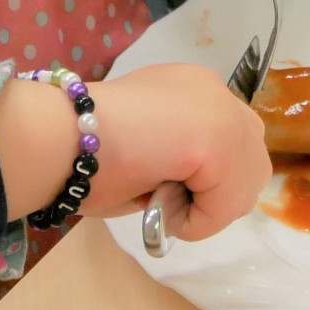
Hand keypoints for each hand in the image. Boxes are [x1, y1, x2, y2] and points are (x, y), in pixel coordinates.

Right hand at [0, 62, 270, 240]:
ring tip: (156, 200)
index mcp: (193, 87)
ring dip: (204, 210)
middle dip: (216, 196)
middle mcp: (215, 91)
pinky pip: (225, 205)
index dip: (204, 180)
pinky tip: (155, 202)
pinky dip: (194, 221)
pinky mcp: (218, 142)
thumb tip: (197, 189)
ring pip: (243, 188)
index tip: (157, 182)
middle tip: (163, 200)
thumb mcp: (147, 144)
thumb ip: (180, 154)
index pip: (230, 146)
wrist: (59, 137)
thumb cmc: (82, 147)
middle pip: (250, 165)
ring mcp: (222, 113)